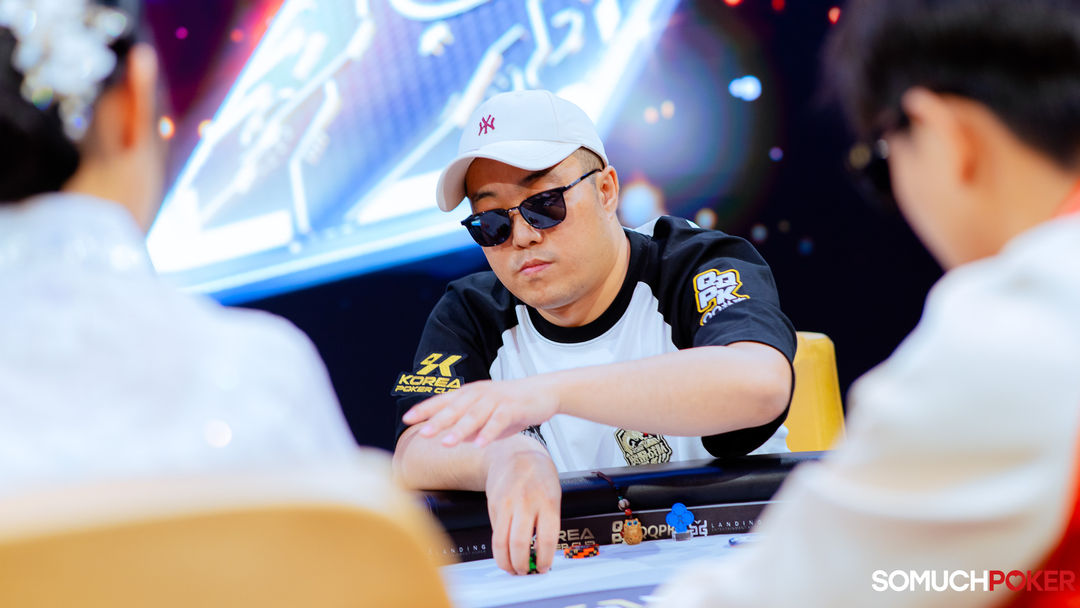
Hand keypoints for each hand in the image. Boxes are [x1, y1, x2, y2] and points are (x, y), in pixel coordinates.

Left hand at [402, 376, 559, 447]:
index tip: (407, 418)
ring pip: (475, 415)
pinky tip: (480, 444)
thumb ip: (469, 427)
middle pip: (456, 408)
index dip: (425, 409)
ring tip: (446, 443)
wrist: (544, 392)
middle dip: (438, 420)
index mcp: (470, 394)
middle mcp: (480, 394)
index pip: (443, 400)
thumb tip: (453, 439)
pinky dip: (489, 432)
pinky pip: (499, 421)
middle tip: (423, 433)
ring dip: (460, 429)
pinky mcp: (514, 407)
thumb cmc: (513, 405)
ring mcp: (497, 400)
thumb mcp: (487, 416)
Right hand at [484, 445, 560, 574]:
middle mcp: (526, 503)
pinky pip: (495, 532)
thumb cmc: (538, 475)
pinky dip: (500, 547)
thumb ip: (548, 522)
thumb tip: (542, 552)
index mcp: (547, 502)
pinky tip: (505, 550)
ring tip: (512, 568)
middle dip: (521, 565)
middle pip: (519, 544)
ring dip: (506, 562)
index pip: (546, 539)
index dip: (544, 559)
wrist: (514, 454)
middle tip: (525, 571)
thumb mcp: (553, 495)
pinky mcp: (493, 506)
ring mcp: (507, 504)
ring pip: (501, 542)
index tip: (543, 568)